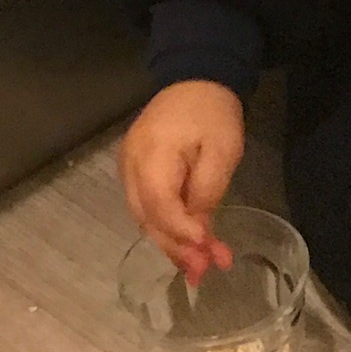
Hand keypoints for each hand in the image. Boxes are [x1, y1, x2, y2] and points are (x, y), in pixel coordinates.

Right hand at [117, 81, 245, 279]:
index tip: (208, 253)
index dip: (182, 233)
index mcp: (152, 155)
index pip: (160, 205)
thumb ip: (207, 191)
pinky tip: (186, 243)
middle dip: (176, 248)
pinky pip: (145, 206)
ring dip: (171, 243)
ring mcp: (128, 168)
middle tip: (204, 273)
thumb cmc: (213, 113)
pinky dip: (165, 226)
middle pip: (147, 218)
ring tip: (198, 267)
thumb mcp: (222, 150)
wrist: (196, 78)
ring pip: (144, 217)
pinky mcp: (134, 170)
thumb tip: (197, 233)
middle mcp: (130, 165)